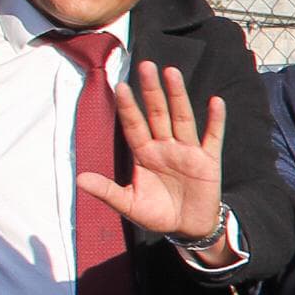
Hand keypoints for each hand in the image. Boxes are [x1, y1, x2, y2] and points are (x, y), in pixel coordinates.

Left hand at [79, 64, 227, 244]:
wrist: (188, 229)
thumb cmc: (157, 215)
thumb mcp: (129, 205)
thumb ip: (107, 191)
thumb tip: (79, 179)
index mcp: (144, 154)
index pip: (134, 125)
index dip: (128, 107)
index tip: (120, 86)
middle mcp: (165, 147)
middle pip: (157, 113)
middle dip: (151, 91)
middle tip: (145, 65)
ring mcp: (187, 151)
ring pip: (182, 118)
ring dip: (177, 96)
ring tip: (171, 73)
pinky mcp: (208, 160)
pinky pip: (212, 137)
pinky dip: (215, 120)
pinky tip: (216, 101)